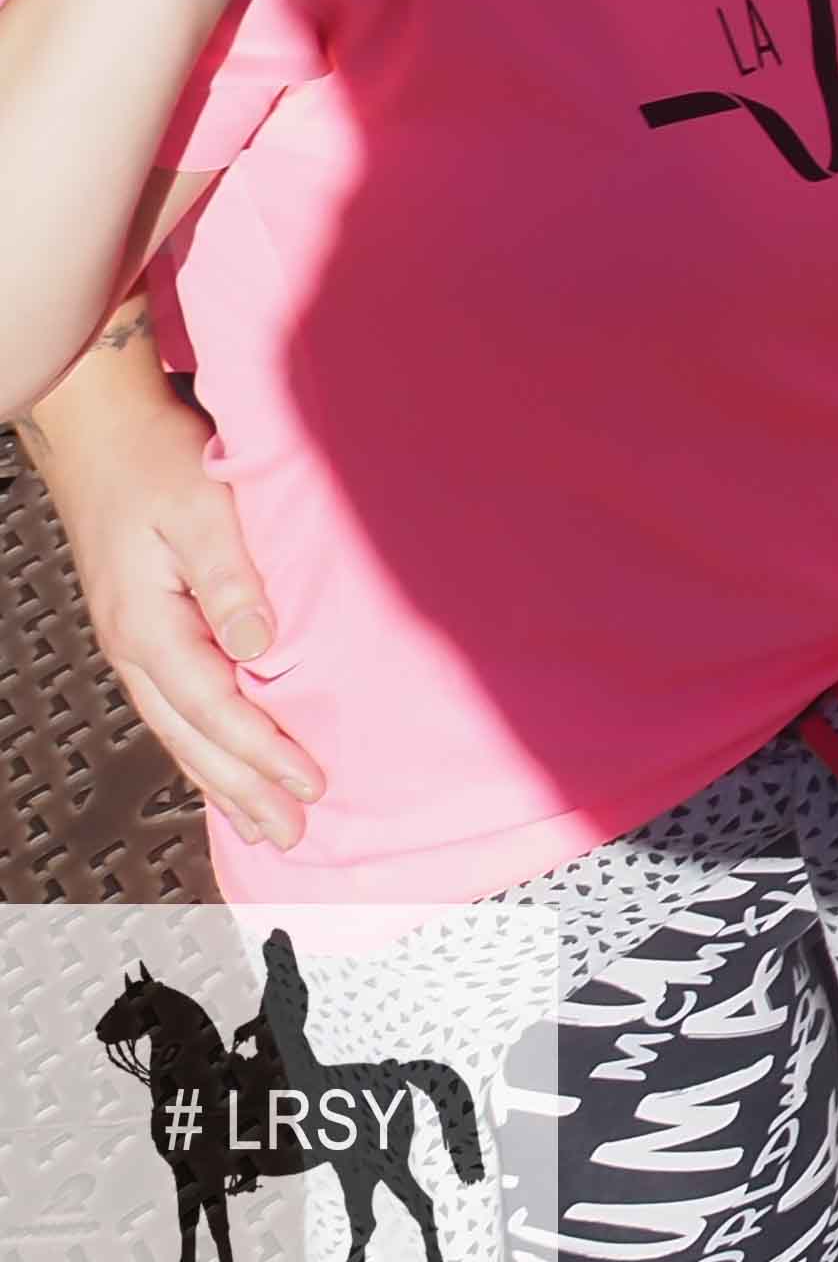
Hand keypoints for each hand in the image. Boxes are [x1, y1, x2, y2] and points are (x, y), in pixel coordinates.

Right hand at [24, 345, 323, 851]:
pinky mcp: (148, 628)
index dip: (262, 751)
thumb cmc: (156, 458)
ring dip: (224, 778)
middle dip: (242, 789)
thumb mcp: (202, 508)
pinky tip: (227, 763)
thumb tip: (261, 648)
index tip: (309, 784)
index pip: (214, 708)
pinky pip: (178, 705)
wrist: (103, 428)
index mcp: (148, 625)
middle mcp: (136, 646)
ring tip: (265, 822)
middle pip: (192, 738)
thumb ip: (233, 577)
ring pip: (182, 729)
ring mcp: (136, 641)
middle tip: (293, 834)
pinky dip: (206, 743)